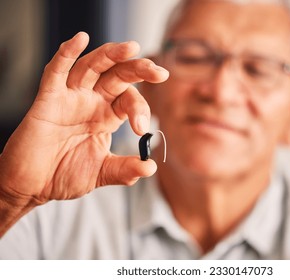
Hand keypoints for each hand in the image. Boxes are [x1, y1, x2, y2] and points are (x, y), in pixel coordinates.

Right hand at [0, 32, 167, 211]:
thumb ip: (125, 170)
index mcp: (107, 116)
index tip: (141, 129)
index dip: (140, 108)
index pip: (129, 99)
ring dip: (111, 55)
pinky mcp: (48, 100)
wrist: (33, 186)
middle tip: (158, 71)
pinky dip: (66, 54)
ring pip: (92, 67)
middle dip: (138, 70)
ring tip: (131, 47)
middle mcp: (91, 103)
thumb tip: (150, 167)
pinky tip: (79, 39)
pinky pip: (56, 72)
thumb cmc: (64, 175)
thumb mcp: (101, 173)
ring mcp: (70, 99)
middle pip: (118, 76)